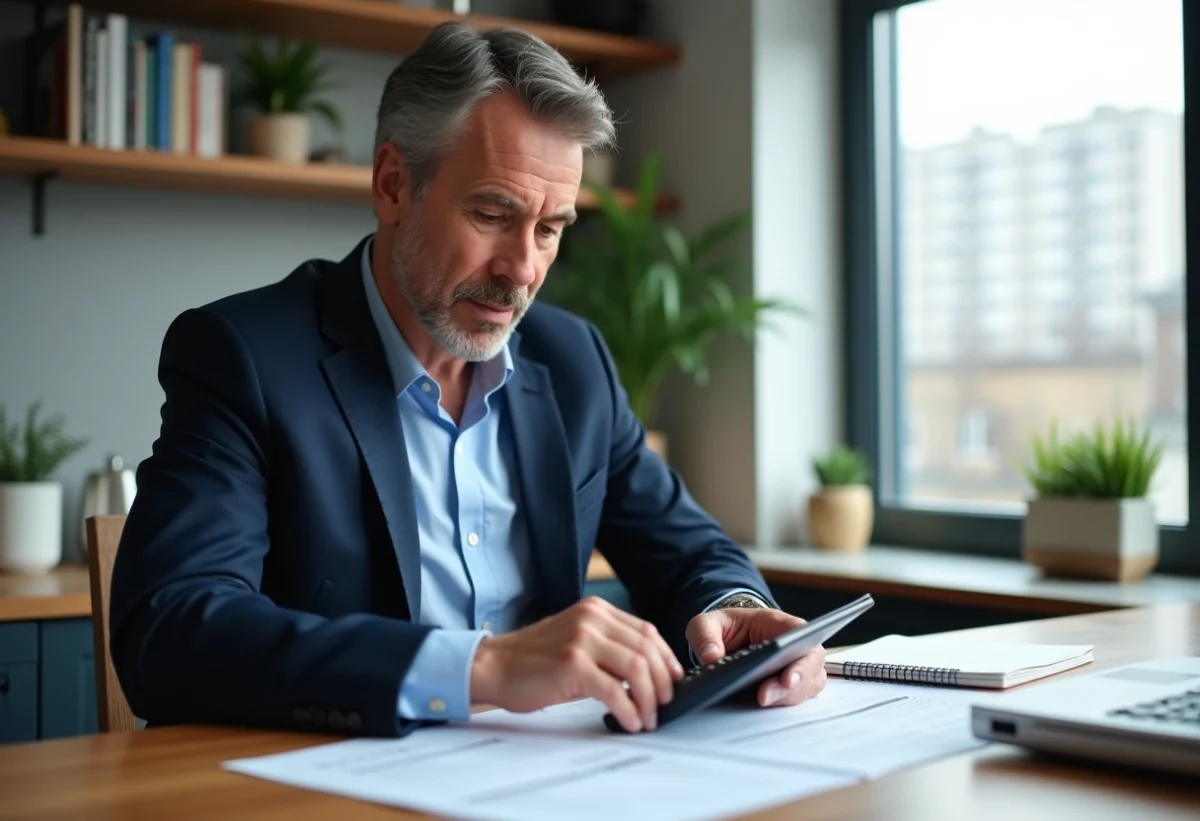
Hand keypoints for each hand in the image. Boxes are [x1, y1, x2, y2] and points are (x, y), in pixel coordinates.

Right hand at [469, 596, 683, 732]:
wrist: (494, 666)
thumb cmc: (533, 660)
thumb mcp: (575, 640)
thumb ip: (608, 646)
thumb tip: (647, 673)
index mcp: (596, 610)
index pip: (647, 631)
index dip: (667, 659)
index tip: (673, 681)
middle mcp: (592, 619)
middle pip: (647, 649)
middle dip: (663, 682)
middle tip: (663, 704)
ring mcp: (582, 640)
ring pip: (637, 668)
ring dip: (648, 699)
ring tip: (647, 718)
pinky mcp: (572, 665)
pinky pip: (614, 690)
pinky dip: (628, 710)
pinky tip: (628, 721)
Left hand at [686, 607, 826, 707]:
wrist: (726, 639)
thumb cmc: (724, 628)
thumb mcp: (706, 624)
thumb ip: (705, 635)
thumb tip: (711, 658)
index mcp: (777, 623)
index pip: (802, 635)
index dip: (802, 658)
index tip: (787, 678)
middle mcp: (793, 645)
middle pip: (811, 665)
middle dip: (793, 685)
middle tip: (765, 697)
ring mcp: (796, 666)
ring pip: (807, 685)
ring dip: (788, 697)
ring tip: (761, 701)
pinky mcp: (790, 686)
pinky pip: (797, 697)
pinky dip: (783, 704)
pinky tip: (761, 707)